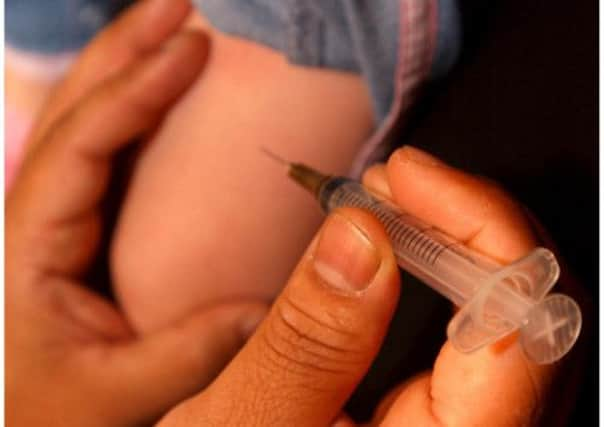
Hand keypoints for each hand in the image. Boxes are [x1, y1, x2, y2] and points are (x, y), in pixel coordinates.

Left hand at [6, 1, 265, 425]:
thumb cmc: (51, 415)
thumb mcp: (120, 396)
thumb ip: (191, 354)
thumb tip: (268, 311)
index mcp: (27, 250)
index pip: (80, 147)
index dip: (135, 89)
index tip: (191, 46)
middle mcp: (35, 221)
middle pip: (73, 111)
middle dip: (124, 50)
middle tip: (178, 6)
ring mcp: (58, 220)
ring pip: (87, 124)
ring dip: (128, 69)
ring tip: (175, 29)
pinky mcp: (81, 230)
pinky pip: (107, 155)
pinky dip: (138, 115)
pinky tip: (169, 97)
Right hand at [159, 146, 586, 425]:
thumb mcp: (244, 425)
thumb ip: (307, 344)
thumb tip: (361, 237)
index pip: (524, 334)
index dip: (481, 230)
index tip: (407, 176)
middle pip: (535, 319)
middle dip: (467, 228)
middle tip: (394, 183)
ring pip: (515, 320)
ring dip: (458, 245)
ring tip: (393, 203)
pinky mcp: (456, 419)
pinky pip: (483, 334)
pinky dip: (448, 275)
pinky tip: (405, 248)